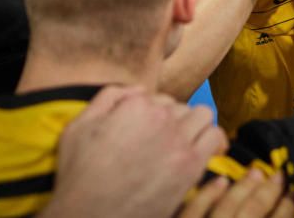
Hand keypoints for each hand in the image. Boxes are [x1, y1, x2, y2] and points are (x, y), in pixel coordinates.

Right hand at [43, 87, 226, 217]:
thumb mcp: (79, 126)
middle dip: (172, 118)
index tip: (145, 131)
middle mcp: (161, 118)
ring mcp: (178, 141)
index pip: (157, 98)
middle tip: (161, 140)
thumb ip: (108, 98)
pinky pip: (215, 138)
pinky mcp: (190, 166)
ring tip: (183, 141)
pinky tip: (199, 151)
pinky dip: (210, 140)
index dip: (151, 114)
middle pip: (180, 106)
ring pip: (203, 115)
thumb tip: (137, 89)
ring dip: (194, 124)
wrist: (89, 215)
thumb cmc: (79, 174)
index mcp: (136, 105)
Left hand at [177, 170, 293, 217]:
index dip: (286, 208)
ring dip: (244, 188)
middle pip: (253, 212)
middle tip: (279, 175)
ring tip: (255, 173)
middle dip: (269, 192)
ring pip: (227, 208)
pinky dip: (209, 195)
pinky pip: (194, 211)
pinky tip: (220, 182)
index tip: (292, 193)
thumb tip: (271, 211)